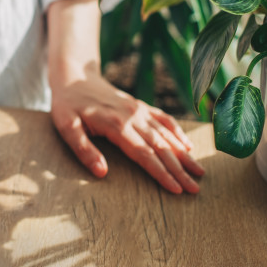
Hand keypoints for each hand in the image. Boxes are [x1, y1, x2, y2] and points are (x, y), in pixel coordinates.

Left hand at [46, 0, 202, 193]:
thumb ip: (83, 149)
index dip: (162, 173)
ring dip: (183, 154)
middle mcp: (132, 117)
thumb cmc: (66, 105)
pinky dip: (177, 132)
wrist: (73, 76)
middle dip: (179, 170)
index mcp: (116, 125)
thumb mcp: (66, 127)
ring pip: (166, 135)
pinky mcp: (139, 105)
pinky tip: (188, 145)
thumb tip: (102, 173)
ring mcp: (138, 109)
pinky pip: (163, 119)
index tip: (177, 190)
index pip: (144, 154)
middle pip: (160, 147)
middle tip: (196, 190)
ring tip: (200, 172)